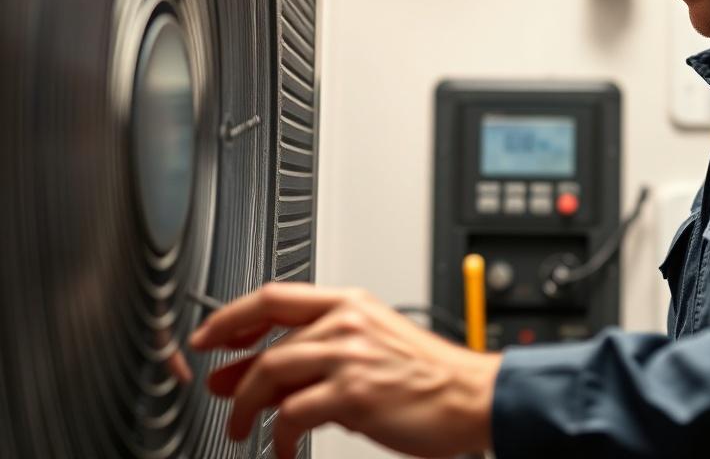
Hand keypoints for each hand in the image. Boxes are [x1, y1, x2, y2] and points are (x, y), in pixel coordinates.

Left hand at [189, 282, 501, 458]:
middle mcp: (346, 322)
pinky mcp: (352, 394)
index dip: (232, 316)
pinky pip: (291, 414)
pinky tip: (281, 448)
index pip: (274, 297)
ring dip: (247, 408)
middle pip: (268, 342)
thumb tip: (269, 370)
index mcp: (351, 303)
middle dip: (235, 374)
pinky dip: (277, 436)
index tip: (209, 336)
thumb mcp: (374, 343)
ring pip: (271, 374)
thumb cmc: (428, 373)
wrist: (469, 394)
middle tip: (221, 395)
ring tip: (244, 429)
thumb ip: (324, 350)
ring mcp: (348, 356)